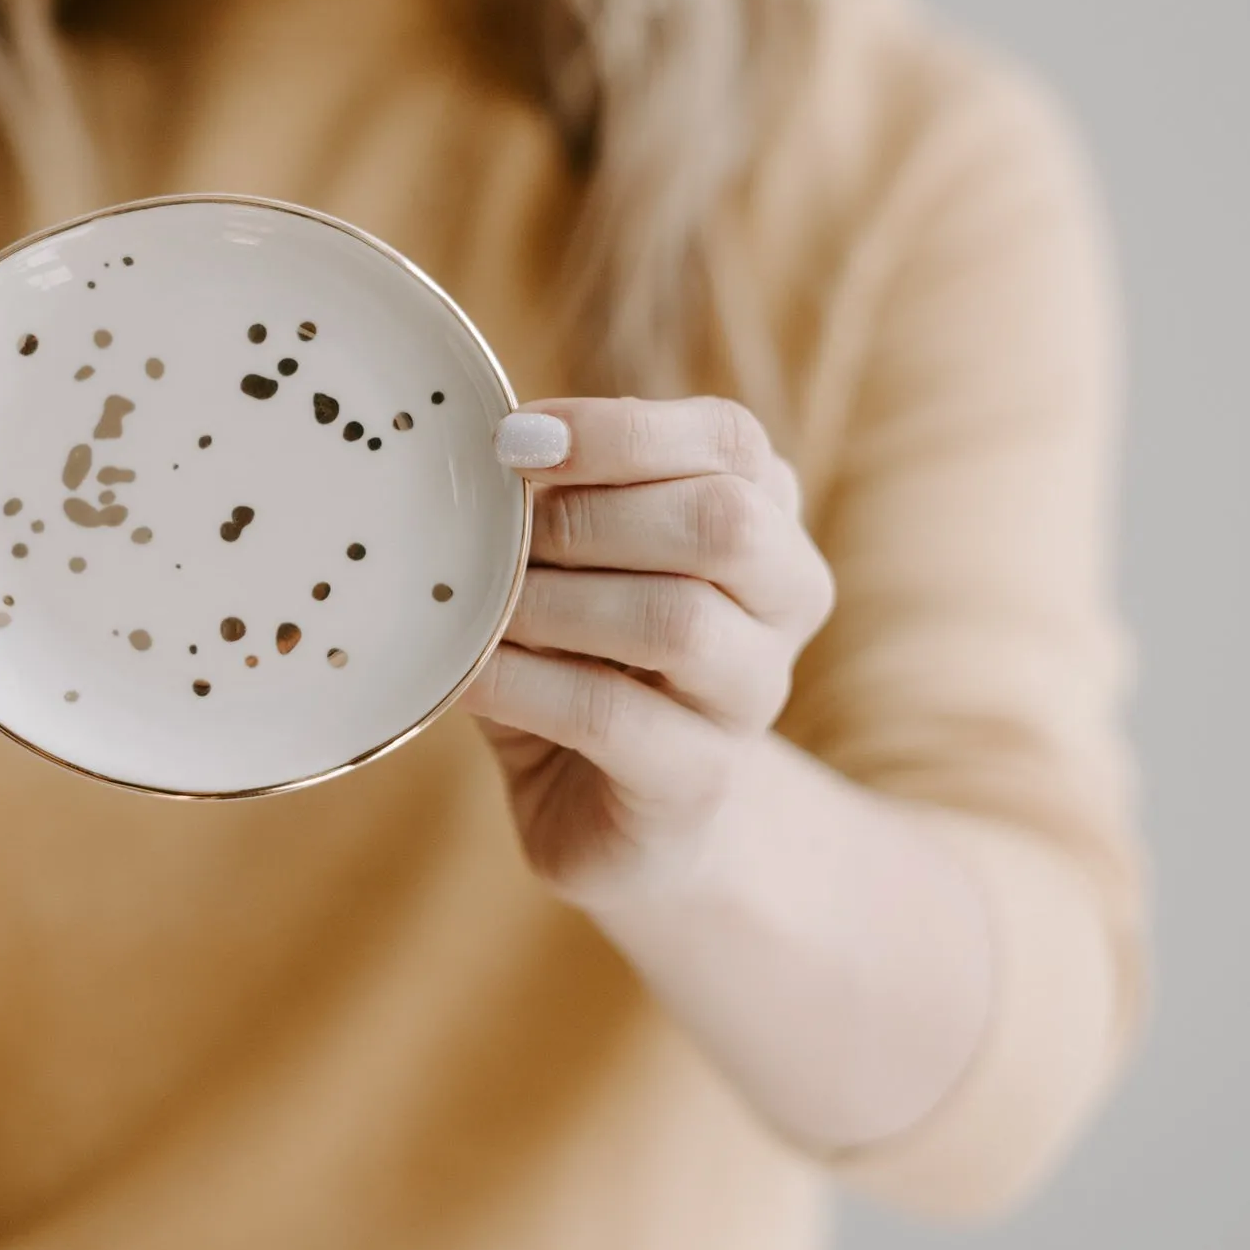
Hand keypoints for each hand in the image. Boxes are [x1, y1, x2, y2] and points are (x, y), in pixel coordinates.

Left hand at [463, 398, 834, 923]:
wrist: (626, 817)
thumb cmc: (584, 661)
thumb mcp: (571, 568)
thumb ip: (552, 505)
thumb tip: (481, 446)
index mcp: (763, 518)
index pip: (728, 441)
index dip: (621, 432)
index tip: (514, 441)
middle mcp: (784, 601)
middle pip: (723, 523)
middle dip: (587, 519)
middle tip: (494, 535)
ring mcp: (753, 696)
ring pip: (677, 622)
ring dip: (553, 604)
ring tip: (479, 607)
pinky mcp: (700, 781)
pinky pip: (612, 715)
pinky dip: (522, 684)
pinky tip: (466, 676)